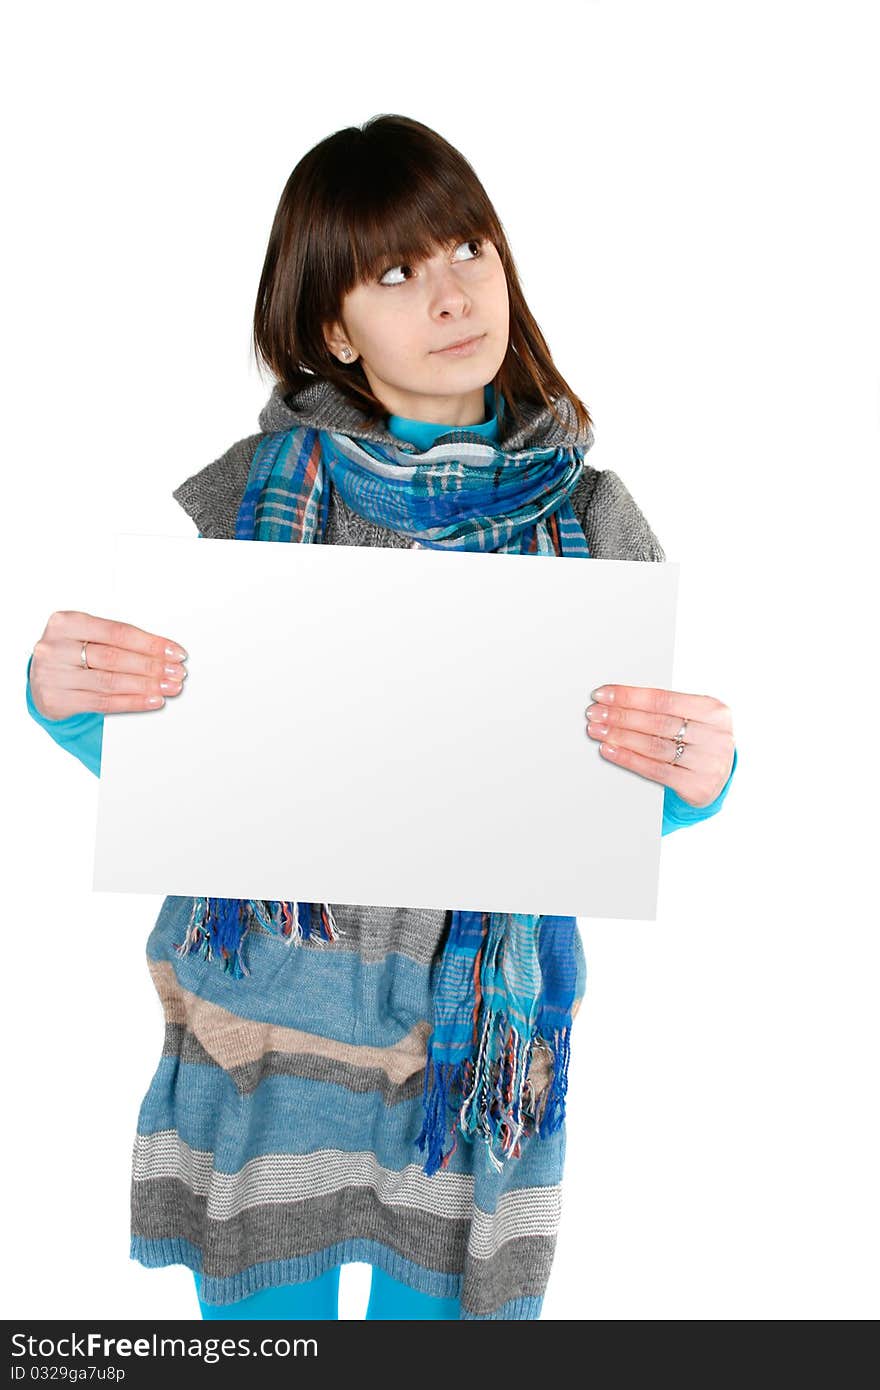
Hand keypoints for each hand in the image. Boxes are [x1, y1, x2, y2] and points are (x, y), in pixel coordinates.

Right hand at [29, 610, 188, 719]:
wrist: (40, 679)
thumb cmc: (70, 652)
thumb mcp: (85, 635)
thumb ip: (116, 639)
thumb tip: (162, 651)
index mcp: (66, 622)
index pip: (117, 633)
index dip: (150, 643)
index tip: (174, 651)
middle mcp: (56, 647)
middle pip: (115, 658)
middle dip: (152, 666)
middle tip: (177, 671)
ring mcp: (54, 675)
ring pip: (111, 682)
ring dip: (147, 686)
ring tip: (170, 686)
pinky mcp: (58, 700)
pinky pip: (103, 702)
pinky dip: (133, 702)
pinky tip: (152, 700)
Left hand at [585, 684, 734, 808]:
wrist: (718, 775)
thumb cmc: (698, 739)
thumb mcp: (693, 717)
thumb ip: (664, 708)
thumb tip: (618, 700)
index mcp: (714, 711)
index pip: (663, 699)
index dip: (630, 696)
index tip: (604, 694)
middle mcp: (715, 736)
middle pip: (657, 723)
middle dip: (620, 716)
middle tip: (595, 712)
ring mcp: (708, 763)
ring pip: (654, 747)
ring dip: (620, 737)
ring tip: (597, 730)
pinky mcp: (697, 786)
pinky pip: (655, 771)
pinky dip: (628, 759)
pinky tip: (610, 750)